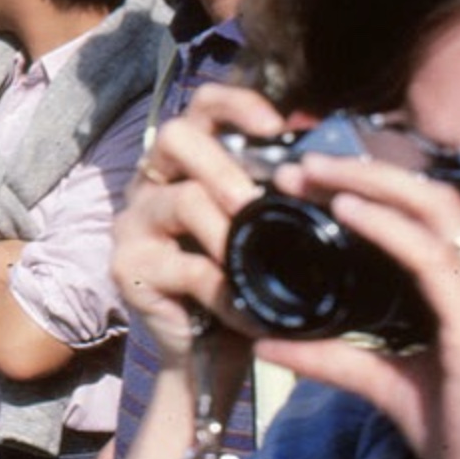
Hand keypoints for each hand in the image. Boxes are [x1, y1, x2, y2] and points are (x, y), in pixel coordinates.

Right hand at [110, 83, 285, 364]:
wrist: (206, 354)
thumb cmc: (239, 284)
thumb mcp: (261, 234)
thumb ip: (277, 200)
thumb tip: (331, 170)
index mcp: (187, 164)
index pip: (201, 108)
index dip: (236, 104)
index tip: (276, 125)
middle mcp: (153, 182)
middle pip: (176, 136)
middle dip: (222, 166)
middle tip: (252, 204)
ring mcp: (135, 222)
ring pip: (180, 200)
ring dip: (227, 231)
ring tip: (252, 262)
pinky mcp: (128, 266)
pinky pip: (186, 268)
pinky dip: (226, 290)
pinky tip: (247, 310)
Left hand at [253, 155, 459, 458]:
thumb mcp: (397, 387)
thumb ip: (338, 358)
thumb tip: (269, 343)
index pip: (441, 216)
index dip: (381, 188)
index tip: (320, 181)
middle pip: (438, 198)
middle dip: (366, 172)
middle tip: (304, 167)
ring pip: (437, 212)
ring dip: (367, 185)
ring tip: (312, 176)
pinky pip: (433, 259)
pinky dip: (386, 227)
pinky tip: (346, 212)